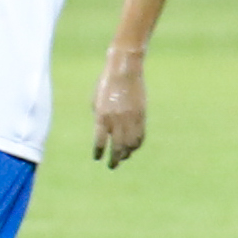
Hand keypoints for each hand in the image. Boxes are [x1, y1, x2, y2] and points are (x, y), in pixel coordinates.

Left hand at [92, 49, 147, 167]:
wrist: (124, 70)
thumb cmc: (106, 84)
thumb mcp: (96, 101)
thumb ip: (99, 118)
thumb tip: (104, 134)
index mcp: (102, 117)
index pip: (100, 142)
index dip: (99, 152)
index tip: (97, 158)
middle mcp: (116, 120)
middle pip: (116, 147)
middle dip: (114, 159)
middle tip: (112, 166)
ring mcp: (131, 119)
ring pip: (130, 144)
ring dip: (126, 153)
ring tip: (123, 157)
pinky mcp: (141, 115)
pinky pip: (140, 135)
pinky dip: (137, 144)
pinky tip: (133, 148)